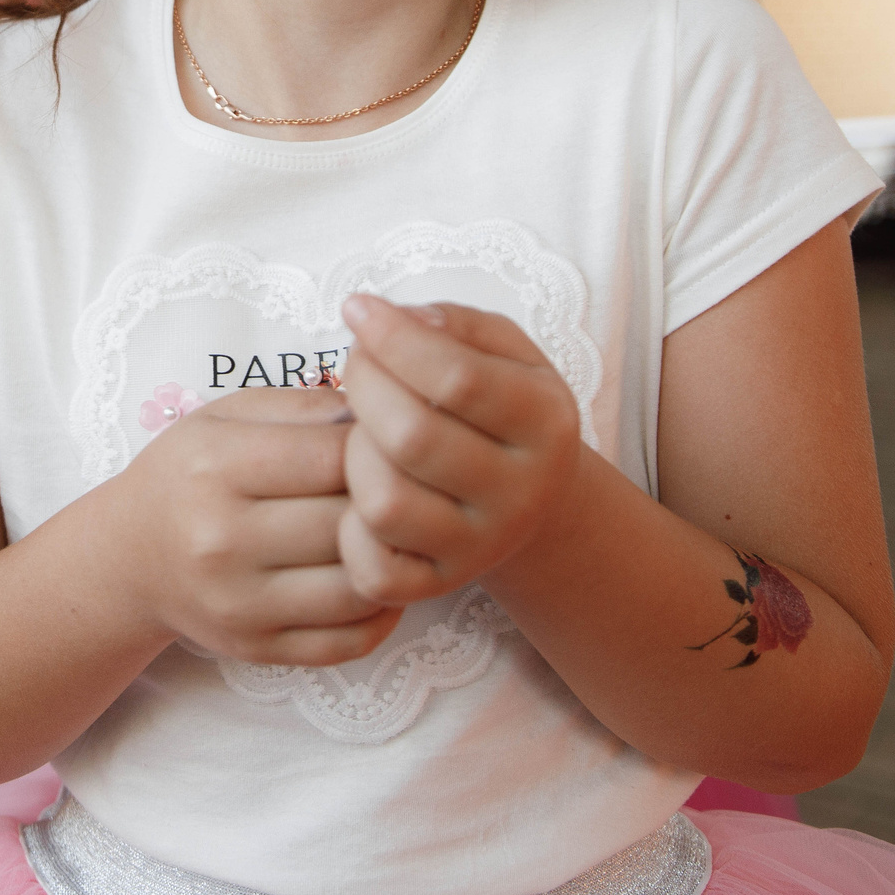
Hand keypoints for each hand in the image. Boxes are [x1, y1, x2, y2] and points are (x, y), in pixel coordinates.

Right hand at [107, 386, 400, 666]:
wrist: (130, 557)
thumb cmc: (190, 474)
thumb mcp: (228, 417)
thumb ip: (306, 407)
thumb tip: (384, 417)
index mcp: (215, 467)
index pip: (334, 457)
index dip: (380, 445)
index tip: (390, 441)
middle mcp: (221, 541)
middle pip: (351, 522)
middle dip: (393, 501)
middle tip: (408, 487)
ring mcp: (239, 604)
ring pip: (361, 587)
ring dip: (396, 559)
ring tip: (401, 533)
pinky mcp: (257, 649)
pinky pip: (351, 641)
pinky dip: (384, 612)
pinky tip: (382, 578)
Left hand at [335, 296, 585, 606]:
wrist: (531, 498)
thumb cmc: (500, 406)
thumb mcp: (503, 349)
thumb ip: (452, 323)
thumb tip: (391, 319)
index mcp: (546, 423)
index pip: (458, 379)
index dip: (393, 338)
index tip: (357, 309)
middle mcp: (520, 493)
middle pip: (411, 438)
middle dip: (365, 387)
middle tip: (358, 366)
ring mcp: (480, 547)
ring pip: (384, 503)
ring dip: (353, 454)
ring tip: (364, 430)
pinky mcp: (438, 585)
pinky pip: (372, 571)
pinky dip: (349, 531)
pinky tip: (360, 489)